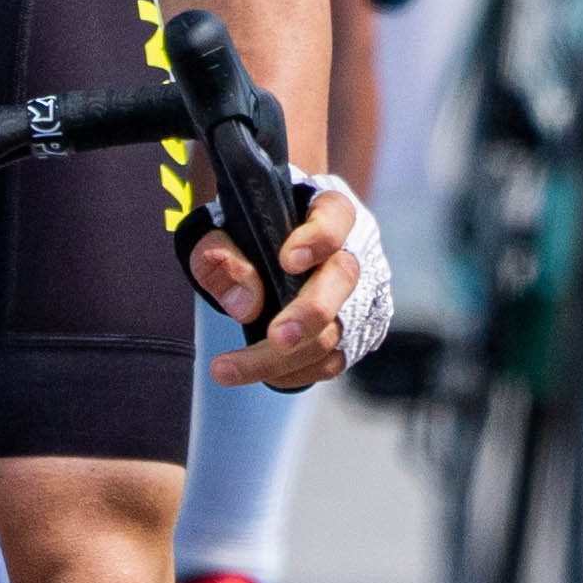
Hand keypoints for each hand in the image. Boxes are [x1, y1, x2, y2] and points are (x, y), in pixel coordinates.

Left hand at [194, 174, 392, 388]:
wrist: (273, 244)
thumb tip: (247, 307)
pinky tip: (258, 373)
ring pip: (337, 331)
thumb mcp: (218, 231)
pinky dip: (294, 372)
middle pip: (344, 281)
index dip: (317, 240)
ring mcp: (363, 294)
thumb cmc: (247, 231)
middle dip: (310, 313)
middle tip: (275, 338)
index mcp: (328, 209)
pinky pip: (332, 360)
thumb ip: (221, 255)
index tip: (287, 260)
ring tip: (226, 369)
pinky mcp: (356, 332)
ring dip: (285, 359)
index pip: (335, 218)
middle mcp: (357, 250)